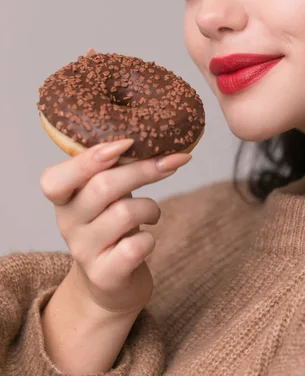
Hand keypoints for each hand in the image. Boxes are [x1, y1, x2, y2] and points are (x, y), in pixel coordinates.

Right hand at [39, 46, 191, 315]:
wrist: (109, 282)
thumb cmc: (112, 221)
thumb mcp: (106, 188)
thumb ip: (116, 156)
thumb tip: (140, 97)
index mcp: (63, 195)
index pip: (57, 177)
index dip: (90, 158)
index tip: (125, 142)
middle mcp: (67, 221)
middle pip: (102, 187)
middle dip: (144, 170)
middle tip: (173, 160)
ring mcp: (83, 250)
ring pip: (123, 215)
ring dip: (151, 208)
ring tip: (152, 212)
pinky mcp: (104, 275)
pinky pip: (134, 250)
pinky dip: (149, 239)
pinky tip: (147, 238)